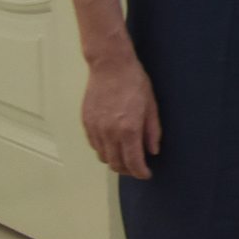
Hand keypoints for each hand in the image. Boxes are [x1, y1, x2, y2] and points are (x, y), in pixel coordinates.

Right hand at [81, 56, 161, 178]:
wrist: (110, 65)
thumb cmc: (134, 82)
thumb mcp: (151, 106)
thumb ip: (152, 131)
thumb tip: (153, 151)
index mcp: (128, 129)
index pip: (133, 163)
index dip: (141, 173)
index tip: (146, 174)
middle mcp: (109, 133)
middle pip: (116, 164)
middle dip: (128, 170)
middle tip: (137, 167)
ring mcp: (95, 128)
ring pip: (103, 157)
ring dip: (115, 161)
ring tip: (125, 156)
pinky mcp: (86, 122)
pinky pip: (94, 145)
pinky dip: (104, 150)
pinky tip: (112, 144)